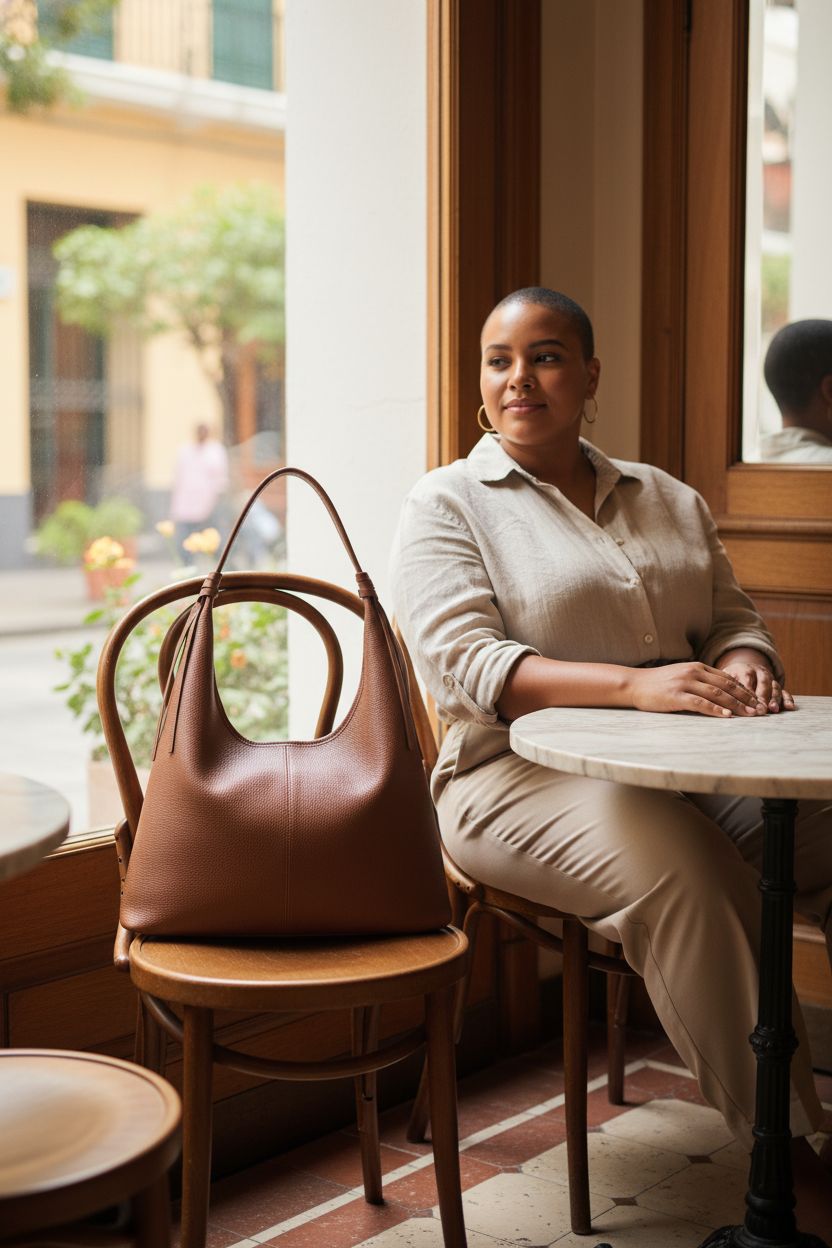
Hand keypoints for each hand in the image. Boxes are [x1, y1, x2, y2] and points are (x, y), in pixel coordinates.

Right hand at [627, 661, 769, 717]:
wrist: (634, 684)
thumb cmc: (658, 684)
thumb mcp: (682, 676)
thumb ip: (700, 680)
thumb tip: (722, 692)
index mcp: (697, 667)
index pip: (728, 678)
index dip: (745, 690)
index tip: (758, 700)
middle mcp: (694, 673)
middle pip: (727, 686)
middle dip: (747, 698)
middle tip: (761, 709)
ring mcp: (685, 684)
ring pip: (717, 694)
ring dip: (736, 705)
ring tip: (750, 714)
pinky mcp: (676, 696)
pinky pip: (700, 703)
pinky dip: (715, 710)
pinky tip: (726, 716)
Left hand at [715, 647, 794, 713]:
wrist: (741, 670)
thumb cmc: (728, 680)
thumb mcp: (722, 680)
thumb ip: (719, 687)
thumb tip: (710, 699)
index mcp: (743, 669)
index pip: (746, 680)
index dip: (747, 693)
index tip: (746, 705)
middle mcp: (758, 672)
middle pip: (762, 683)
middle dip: (762, 697)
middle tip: (761, 710)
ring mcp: (769, 678)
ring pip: (774, 687)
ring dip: (775, 698)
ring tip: (773, 709)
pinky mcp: (776, 685)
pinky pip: (784, 691)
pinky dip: (788, 698)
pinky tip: (790, 707)